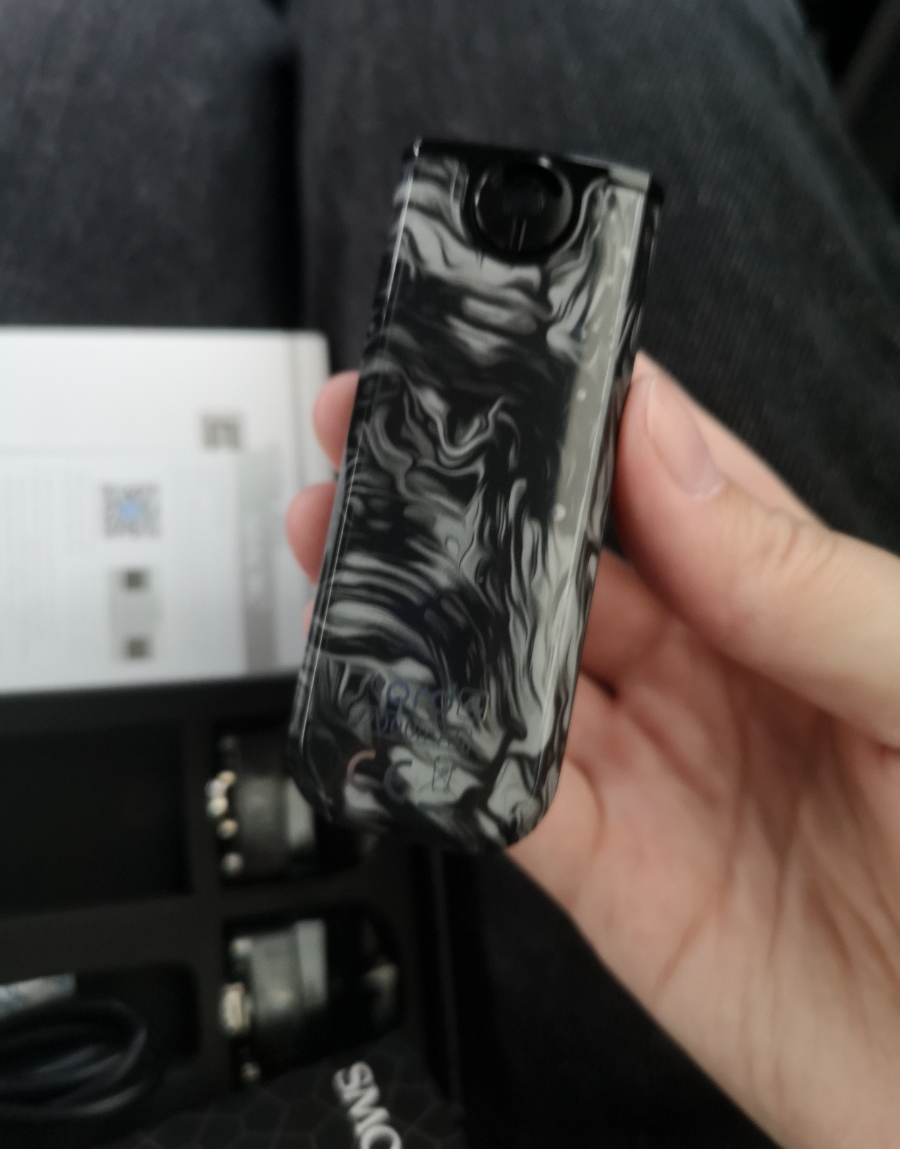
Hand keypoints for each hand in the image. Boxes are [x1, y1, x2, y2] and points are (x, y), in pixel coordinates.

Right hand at [285, 355, 899, 1148]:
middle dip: (469, 500)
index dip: (585, 417)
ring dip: (426, 614)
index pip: (669, 480)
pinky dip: (442, 758)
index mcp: (796, 605)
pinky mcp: (615, 881)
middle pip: (562, 565)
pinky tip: (398, 711)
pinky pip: (503, 802)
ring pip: (508, 672)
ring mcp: (656, 776)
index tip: (504, 365)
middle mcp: (714, 679)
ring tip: (352, 550)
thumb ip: (802, 577)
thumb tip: (668, 453)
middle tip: (387, 441)